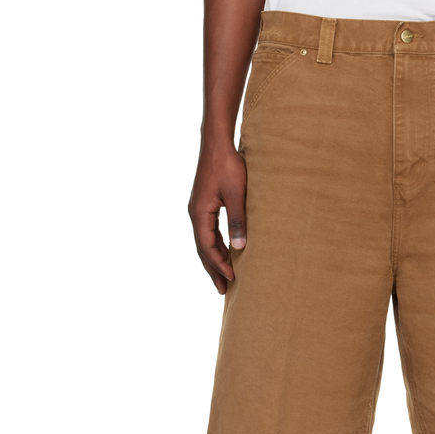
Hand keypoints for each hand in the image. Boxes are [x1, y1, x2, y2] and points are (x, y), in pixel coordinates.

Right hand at [188, 141, 246, 293]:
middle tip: (224, 290)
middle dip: (214, 269)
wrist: (217, 143)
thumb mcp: (236, 195)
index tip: (233, 278)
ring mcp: (198, 209)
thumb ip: (238, 221)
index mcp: (200, 213)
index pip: (208, 247)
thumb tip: (239, 247)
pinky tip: (224, 253)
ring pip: (204, 242)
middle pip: (203, 249)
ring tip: (224, 277)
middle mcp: (195, 213)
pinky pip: (208, 232)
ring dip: (214, 260)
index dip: (220, 264)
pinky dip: (215, 246)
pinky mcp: (204, 205)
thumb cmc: (228, 166)